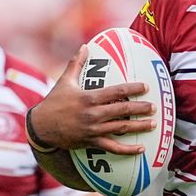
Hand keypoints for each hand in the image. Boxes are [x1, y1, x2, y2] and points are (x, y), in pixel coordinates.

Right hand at [29, 45, 156, 154]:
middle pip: (122, 110)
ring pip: (121, 129)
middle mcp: (93, 114)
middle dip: (140, 108)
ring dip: (139, 127)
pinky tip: (141, 149)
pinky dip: (127, 150)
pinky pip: (112, 148)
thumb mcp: (65, 81)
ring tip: (153, 124)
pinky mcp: (91, 142)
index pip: (116, 92)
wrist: (40, 127)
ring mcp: (93, 130)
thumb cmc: (54, 102)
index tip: (146, 86)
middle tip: (154, 106)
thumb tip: (85, 46)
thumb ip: (76, 63)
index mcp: (89, 98)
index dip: (133, 88)